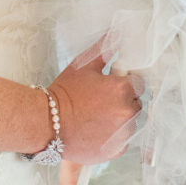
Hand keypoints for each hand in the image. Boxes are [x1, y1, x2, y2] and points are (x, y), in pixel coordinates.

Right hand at [50, 49, 141, 164]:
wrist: (46, 124)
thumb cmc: (63, 94)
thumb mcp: (82, 66)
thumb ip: (103, 50)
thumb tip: (116, 34)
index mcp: (122, 89)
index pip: (138, 83)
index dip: (125, 84)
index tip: (112, 87)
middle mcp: (126, 111)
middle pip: (136, 103)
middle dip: (123, 101)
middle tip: (101, 102)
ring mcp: (123, 133)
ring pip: (130, 123)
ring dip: (119, 120)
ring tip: (97, 118)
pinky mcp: (117, 150)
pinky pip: (123, 140)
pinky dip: (113, 137)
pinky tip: (96, 131)